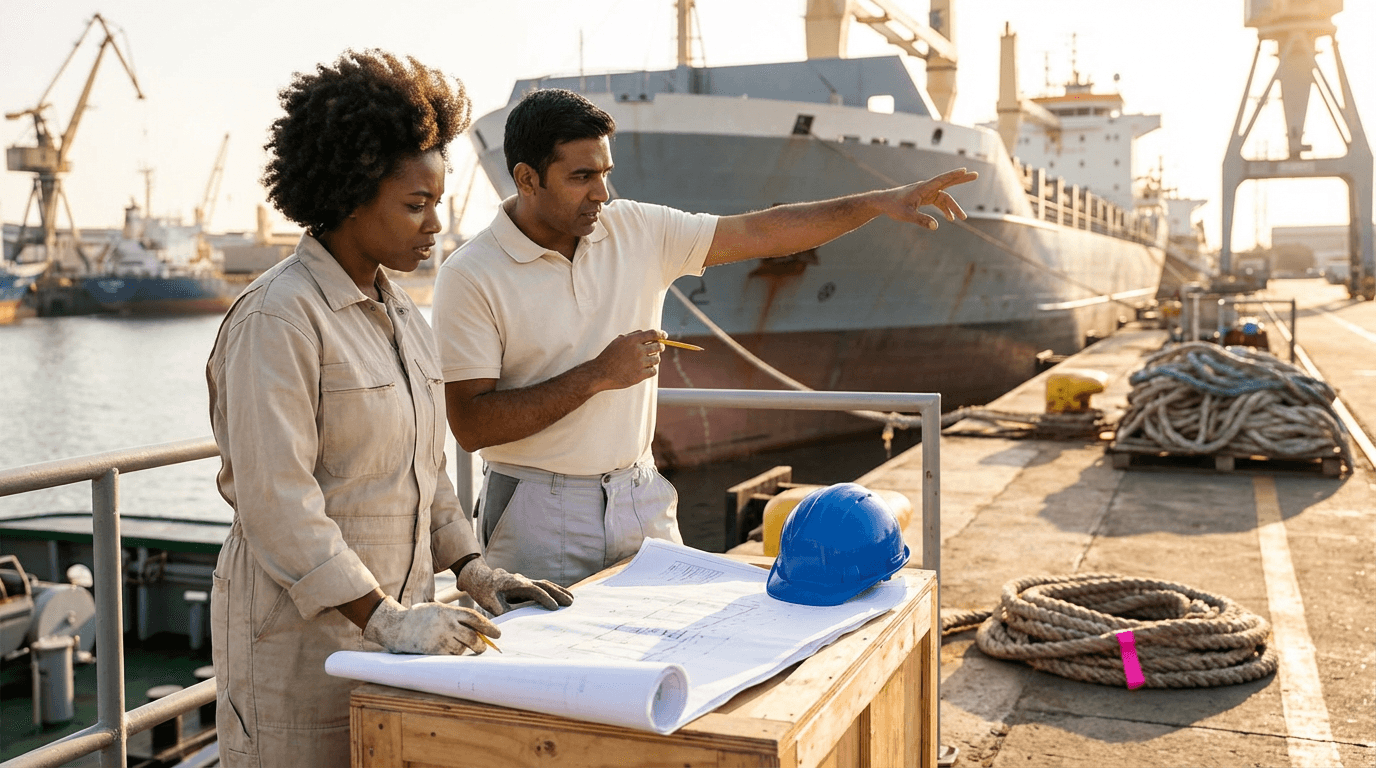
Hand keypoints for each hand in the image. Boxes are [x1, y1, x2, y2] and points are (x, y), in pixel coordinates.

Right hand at [362, 595, 499, 654]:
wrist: (395, 627)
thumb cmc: (420, 618)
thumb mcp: (438, 610)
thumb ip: (456, 617)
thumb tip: (480, 631)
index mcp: (448, 611)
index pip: (475, 619)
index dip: (489, 627)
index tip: (498, 634)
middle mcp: (446, 624)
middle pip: (473, 637)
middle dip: (482, 645)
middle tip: (483, 647)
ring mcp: (440, 638)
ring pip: (463, 649)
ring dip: (465, 650)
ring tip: (455, 645)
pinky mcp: (433, 651)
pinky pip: (451, 657)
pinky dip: (454, 656)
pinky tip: (447, 650)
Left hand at [457, 557, 574, 615]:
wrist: (479, 577)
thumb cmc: (482, 590)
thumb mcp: (487, 601)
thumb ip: (499, 609)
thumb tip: (510, 619)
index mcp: (514, 583)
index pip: (534, 590)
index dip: (545, 598)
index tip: (554, 607)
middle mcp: (522, 580)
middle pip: (544, 585)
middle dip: (558, 593)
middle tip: (570, 602)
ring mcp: (525, 581)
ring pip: (545, 584)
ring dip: (558, 591)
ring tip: (572, 599)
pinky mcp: (525, 586)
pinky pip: (542, 587)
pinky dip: (553, 591)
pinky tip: (561, 597)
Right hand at [590, 329, 665, 389]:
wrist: (601, 373)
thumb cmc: (609, 356)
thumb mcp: (618, 341)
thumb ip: (632, 336)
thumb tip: (645, 333)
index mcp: (632, 340)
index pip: (653, 334)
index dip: (661, 334)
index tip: (664, 335)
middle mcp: (637, 351)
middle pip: (658, 346)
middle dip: (660, 346)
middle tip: (659, 348)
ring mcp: (639, 363)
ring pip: (657, 359)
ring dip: (654, 359)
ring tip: (647, 360)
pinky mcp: (640, 375)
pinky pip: (653, 371)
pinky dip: (651, 370)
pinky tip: (646, 369)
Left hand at [886, 168, 978, 229]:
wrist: (883, 203)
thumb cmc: (893, 206)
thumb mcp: (906, 215)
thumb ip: (921, 220)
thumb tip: (936, 227)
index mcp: (923, 188)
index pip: (941, 179)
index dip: (953, 175)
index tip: (964, 170)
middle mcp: (926, 188)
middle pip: (947, 182)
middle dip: (961, 179)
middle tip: (976, 175)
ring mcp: (926, 192)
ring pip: (944, 197)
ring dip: (953, 207)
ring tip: (962, 218)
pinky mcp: (924, 198)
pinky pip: (938, 202)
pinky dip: (944, 210)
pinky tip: (949, 219)